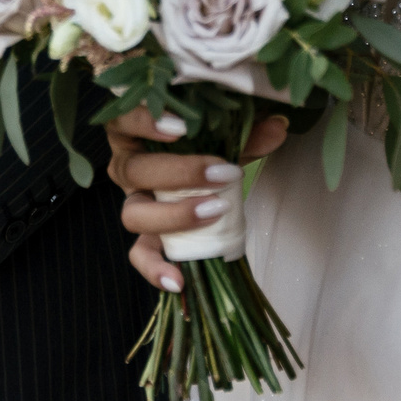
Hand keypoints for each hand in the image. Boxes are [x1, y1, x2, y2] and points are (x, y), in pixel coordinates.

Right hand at [106, 107, 287, 293]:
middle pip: (134, 170)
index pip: (124, 120)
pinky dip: (155, 269)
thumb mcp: (223, 139)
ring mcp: (135, 205)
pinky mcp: (145, 238)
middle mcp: (127, 168)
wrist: (207, 185)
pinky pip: (140, 256)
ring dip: (175, 216)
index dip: (144, 122)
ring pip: (134, 214)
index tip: (181, 127)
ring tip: (215, 212)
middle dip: (179, 173)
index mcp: (135, 134)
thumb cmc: (204, 151)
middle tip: (222, 174)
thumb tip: (277, 127)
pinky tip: (177, 279)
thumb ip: (245, 133)